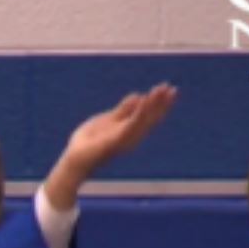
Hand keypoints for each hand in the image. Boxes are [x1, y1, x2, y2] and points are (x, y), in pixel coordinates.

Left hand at [44, 83, 177, 208]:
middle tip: (173, 89)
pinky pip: (130, 124)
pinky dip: (138, 112)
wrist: (75, 159)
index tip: (168, 88)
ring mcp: (125, 139)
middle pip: (151, 118)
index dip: (159, 102)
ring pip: (144, 119)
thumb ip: (122, 110)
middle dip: (162, 103)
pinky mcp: (117, 141)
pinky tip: (144, 100)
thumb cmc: (87, 142)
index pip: (148, 115)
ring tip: (162, 91)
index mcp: (128, 130)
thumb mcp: (107, 119)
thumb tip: (138, 95)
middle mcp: (131, 136)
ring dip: (154, 104)